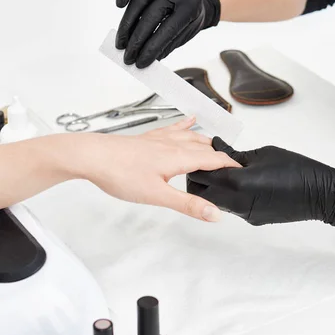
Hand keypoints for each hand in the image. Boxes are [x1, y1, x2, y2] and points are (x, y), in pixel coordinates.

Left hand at [81, 119, 239, 220]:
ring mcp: (159, 139)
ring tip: (218, 147)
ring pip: (191, 137)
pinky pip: (173, 129)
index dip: (231, 166)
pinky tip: (190, 121)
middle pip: (205, 147)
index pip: (214, 159)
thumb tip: (215, 213)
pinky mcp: (147, 139)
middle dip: (221, 155)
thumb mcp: (157, 195)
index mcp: (179, 157)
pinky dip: (186, 126)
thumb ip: (187, 204)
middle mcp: (172, 144)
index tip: (244, 171)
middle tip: (233, 166)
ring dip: (207, 142)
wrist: (91, 156)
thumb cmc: (120, 173)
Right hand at [115, 0, 220, 67]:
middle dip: (136, 40)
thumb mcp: (185, 34)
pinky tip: (119, 5)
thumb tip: (143, 59)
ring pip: (139, 1)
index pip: (168, 29)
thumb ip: (166, 45)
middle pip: (150, 15)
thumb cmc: (189, 20)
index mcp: (191, 6)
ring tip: (120, 44)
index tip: (140, 63)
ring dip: (126, 25)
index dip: (151, 48)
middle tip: (128, 57)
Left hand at [187, 137, 334, 236]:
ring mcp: (244, 213)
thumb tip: (218, 149)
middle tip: (205, 163)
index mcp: (236, 182)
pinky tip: (239, 184)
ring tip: (222, 172)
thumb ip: (235, 155)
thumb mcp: (262, 154)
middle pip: (201, 192)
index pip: (201, 173)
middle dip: (197, 177)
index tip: (201, 150)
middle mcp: (236, 201)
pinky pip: (231, 207)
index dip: (197, 160)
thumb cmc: (295, 168)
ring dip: (212, 188)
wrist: (318, 194)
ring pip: (214, 201)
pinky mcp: (252, 219)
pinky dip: (228, 195)